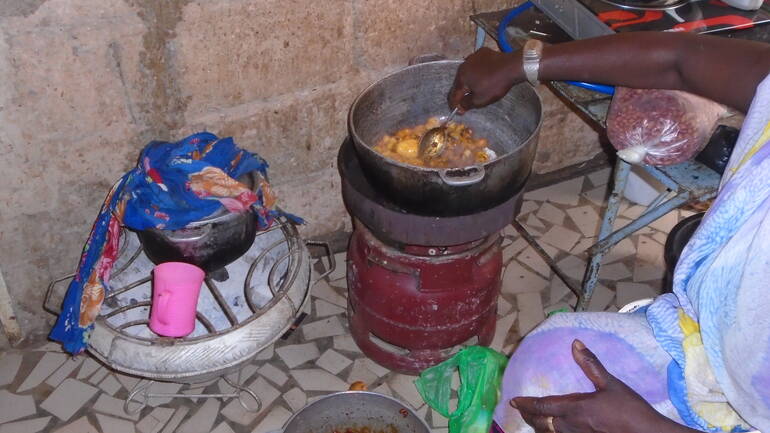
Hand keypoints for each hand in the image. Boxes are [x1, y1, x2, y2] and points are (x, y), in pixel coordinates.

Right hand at [448, 47, 522, 112]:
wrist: (511, 67)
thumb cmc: (494, 85)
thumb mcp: (480, 100)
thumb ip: (466, 104)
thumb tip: (459, 107)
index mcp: (460, 77)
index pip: (454, 94)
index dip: (455, 104)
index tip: (459, 111)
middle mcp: (463, 65)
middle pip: (460, 82)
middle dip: (463, 92)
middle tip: (468, 101)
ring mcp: (473, 57)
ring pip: (468, 72)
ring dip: (470, 80)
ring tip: (476, 87)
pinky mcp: (483, 52)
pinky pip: (477, 64)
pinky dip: (478, 70)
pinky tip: (484, 75)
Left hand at [511, 340, 672, 432]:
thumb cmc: (630, 409)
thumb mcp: (611, 383)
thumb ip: (591, 364)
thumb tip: (575, 343)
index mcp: (575, 408)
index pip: (542, 406)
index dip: (526, 404)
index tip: (514, 401)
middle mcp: (571, 426)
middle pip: (541, 424)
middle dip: (529, 417)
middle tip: (522, 410)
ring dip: (540, 427)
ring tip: (535, 421)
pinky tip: (556, 430)